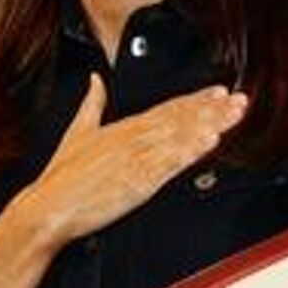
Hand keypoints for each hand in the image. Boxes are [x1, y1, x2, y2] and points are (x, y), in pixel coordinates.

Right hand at [11, 74, 247, 248]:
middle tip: (239, 99)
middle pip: (180, 119)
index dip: (196, 100)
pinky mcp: (137, 180)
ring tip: (233, 116)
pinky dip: (191, 150)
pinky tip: (209, 142)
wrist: (48, 207)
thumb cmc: (61, 176)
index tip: (219, 92)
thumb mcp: (77, 130)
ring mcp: (137, 158)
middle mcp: (133, 138)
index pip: (167, 108)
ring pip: (180, 137)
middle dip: (212, 109)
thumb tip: (95, 80)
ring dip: (210, 125)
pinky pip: (170, 163)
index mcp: (123, 127)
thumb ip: (91, 103)